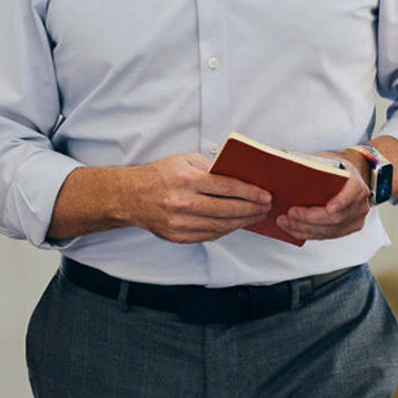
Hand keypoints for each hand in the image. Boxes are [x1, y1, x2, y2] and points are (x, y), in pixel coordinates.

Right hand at [130, 152, 272, 243]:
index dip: (250, 192)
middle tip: (266, 207)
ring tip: (255, 216)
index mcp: (187, 180)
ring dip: (243, 222)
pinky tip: (235, 224)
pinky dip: (226, 230)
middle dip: (252, 208)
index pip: (227, 187)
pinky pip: (210, 235)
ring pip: (221, 225)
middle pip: (228, 209)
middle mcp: (184, 203)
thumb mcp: (183, 160)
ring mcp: (181, 223)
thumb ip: (209, 167)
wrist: (131, 196)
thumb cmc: (159, 175)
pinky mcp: (179, 237)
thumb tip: (237, 175)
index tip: (265, 194)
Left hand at [275, 153, 370, 240]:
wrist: (345, 175)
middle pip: (337, 217)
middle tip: (290, 214)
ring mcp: (355, 218)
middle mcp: (359, 202)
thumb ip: (310, 165)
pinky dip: (308, 233)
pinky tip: (293, 229)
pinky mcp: (347, 228)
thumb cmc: (332, 167)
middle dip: (310, 218)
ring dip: (304, 228)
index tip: (328, 207)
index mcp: (355, 182)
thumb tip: (284, 164)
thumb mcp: (323, 161)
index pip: (353, 191)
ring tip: (285, 222)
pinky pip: (327, 235)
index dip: (341, 201)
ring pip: (330, 230)